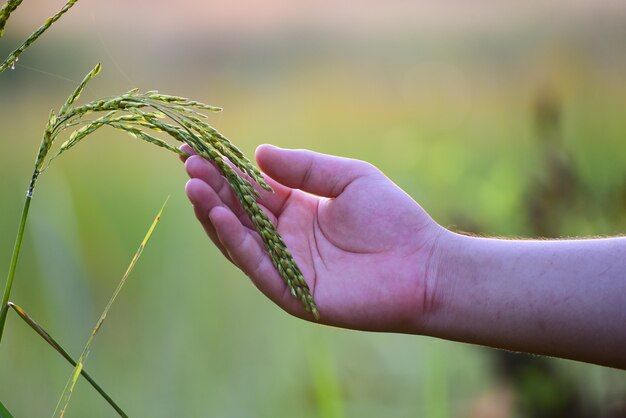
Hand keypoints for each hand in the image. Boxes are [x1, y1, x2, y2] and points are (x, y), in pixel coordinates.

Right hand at [182, 144, 442, 331]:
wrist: (424, 265)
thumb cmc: (393, 219)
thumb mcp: (349, 178)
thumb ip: (305, 168)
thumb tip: (258, 153)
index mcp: (297, 210)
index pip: (251, 188)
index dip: (224, 170)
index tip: (197, 148)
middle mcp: (285, 237)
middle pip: (238, 212)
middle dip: (212, 188)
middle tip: (188, 163)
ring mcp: (287, 265)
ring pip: (240, 239)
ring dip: (214, 214)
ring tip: (194, 185)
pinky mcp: (293, 291)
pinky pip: (258, 265)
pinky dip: (237, 242)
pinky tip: (221, 216)